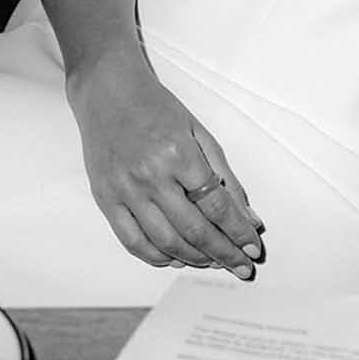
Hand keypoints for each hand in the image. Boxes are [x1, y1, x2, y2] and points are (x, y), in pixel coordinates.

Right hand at [69, 51, 264, 276]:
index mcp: (179, 154)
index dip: (238, 232)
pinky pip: (133, 242)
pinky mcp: (105, 200)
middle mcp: (150, 176)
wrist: (108, 92)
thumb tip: (248, 217)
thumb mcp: (200, 133)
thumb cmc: (158, 109)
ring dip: (195, 259)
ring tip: (214, 262)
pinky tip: (176, 258)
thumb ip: (225, 177)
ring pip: (165, 243)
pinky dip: (157, 257)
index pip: (216, 206)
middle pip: (194, 231)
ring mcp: (124, 191)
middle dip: (224, 254)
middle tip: (242, 267)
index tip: (253, 247)